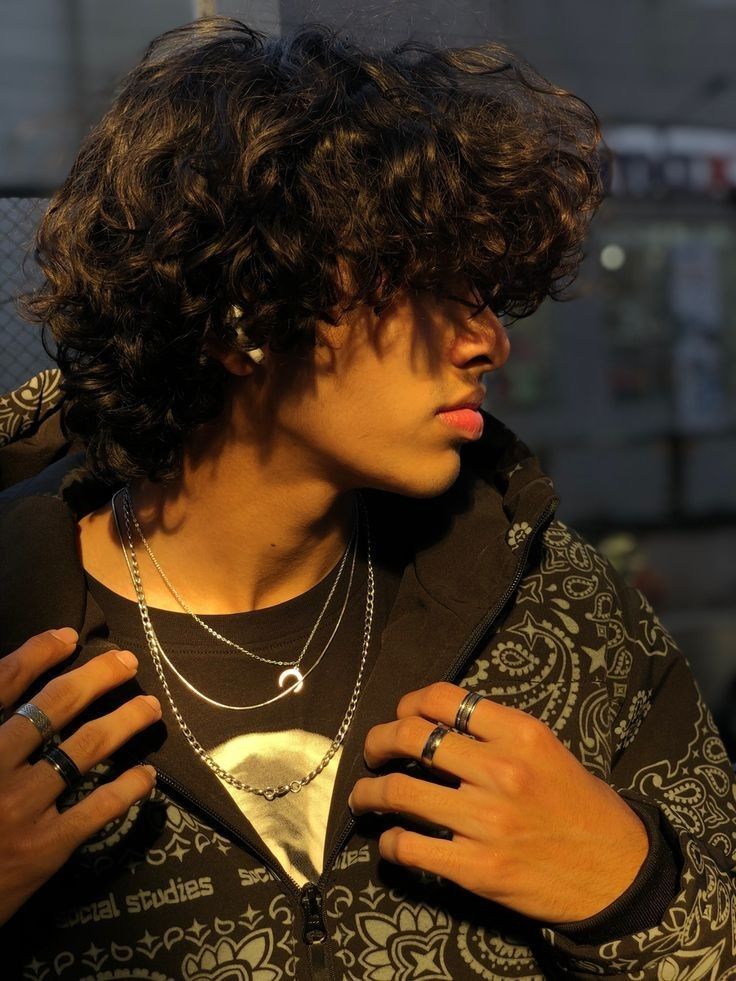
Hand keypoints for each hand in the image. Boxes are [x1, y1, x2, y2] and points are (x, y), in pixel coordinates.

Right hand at [0, 628, 160, 925]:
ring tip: (149, 706)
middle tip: (126, 662)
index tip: (67, 636)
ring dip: (124, 721)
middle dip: (97, 676)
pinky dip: (129, 787)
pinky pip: (98, 808)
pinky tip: (147, 774)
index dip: (37, 653)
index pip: (2, 683)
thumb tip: (13, 696)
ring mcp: (20, 809)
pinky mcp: (43, 850)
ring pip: (85, 749)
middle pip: (55, 705)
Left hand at [348, 681, 649, 924]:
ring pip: (399, 792)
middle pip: (410, 737)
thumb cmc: (581, 807)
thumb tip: (436, 725)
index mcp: (520, 734)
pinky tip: (393, 841)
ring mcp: (487, 821)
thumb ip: (496, 734)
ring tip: (364, 798)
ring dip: (369, 793)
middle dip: (377, 741)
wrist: (619, 874)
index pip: (442, 698)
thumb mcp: (547, 750)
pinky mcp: (478, 869)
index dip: (408, 702)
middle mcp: (500, 770)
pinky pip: (410, 847)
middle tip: (371, 753)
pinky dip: (391, 843)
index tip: (400, 715)